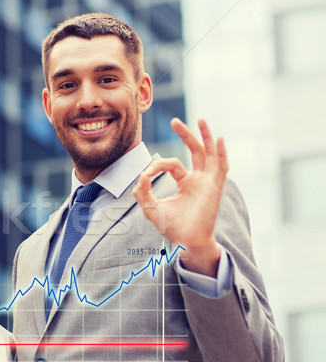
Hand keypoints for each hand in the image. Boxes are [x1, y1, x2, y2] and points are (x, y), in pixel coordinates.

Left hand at [132, 118, 227, 276]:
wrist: (186, 242)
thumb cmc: (172, 227)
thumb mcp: (151, 208)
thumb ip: (143, 192)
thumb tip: (140, 176)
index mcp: (185, 182)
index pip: (172, 163)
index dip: (157, 165)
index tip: (145, 174)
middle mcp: (198, 179)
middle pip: (195, 150)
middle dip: (186, 134)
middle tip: (174, 121)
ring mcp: (208, 182)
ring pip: (209, 153)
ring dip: (205, 136)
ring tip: (200, 120)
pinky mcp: (215, 187)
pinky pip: (220, 166)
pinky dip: (220, 152)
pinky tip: (218, 139)